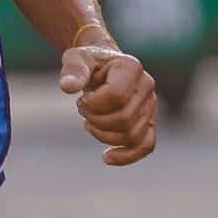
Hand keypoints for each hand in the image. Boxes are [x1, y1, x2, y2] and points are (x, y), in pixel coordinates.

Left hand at [59, 45, 156, 166]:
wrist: (103, 65)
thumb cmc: (89, 62)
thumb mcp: (77, 58)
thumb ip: (73, 70)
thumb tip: (67, 86)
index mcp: (131, 67)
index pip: (116, 96)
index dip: (93, 104)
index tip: (82, 99)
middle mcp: (146, 85)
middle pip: (124, 118)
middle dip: (96, 120)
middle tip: (83, 110)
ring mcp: (151, 105)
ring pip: (132, 135)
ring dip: (103, 135)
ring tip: (89, 123)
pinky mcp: (149, 121)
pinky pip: (146, 145)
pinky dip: (127, 156)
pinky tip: (107, 158)